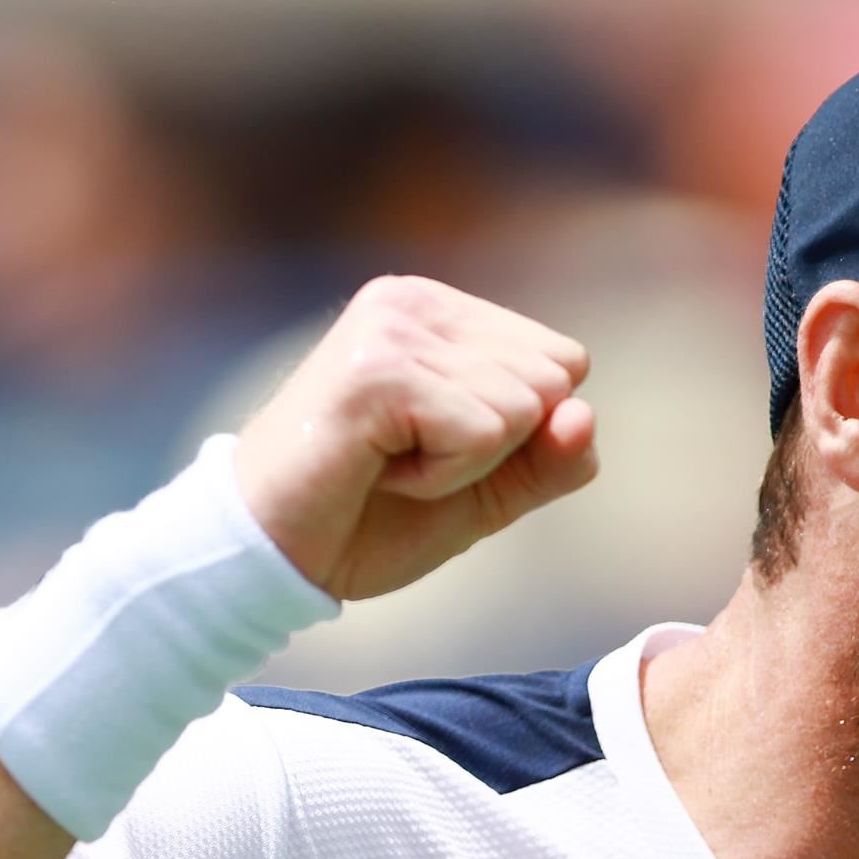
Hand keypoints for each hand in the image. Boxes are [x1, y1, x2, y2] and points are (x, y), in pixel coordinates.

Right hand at [232, 275, 597, 600]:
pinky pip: (483, 434)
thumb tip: (586, 417)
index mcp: (442, 311)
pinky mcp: (380, 368)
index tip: (432, 447)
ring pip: (522, 410)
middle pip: (552, 383)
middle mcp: (417, 301)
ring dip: (462, 467)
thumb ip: (549, 459)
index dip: (516, 435)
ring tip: (386, 463)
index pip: (564, 363)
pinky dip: (441, 477)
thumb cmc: (368, 519)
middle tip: (405, 461)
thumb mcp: (485, 492)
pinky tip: (377, 469)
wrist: (272, 557)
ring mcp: (395, 328)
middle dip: (494, 450)